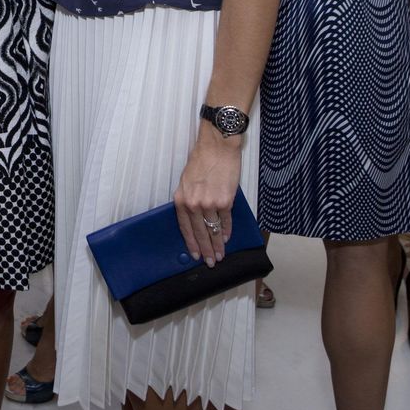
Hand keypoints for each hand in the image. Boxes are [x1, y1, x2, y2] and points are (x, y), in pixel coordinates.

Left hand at [173, 128, 242, 266]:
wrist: (217, 147)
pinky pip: (226, 220)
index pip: (185, 228)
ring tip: (220, 255)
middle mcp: (194, 203)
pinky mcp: (225, 200)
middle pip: (200, 233)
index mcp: (181, 199)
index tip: (195, 254)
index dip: (191, 243)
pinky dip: (227, 230)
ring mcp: (210, 203)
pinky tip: (227, 238)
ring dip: (218, 244)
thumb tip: (195, 219)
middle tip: (210, 262)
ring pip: (213, 230)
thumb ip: (189, 200)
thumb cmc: (202, 161)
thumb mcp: (187, 182)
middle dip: (206, 249)